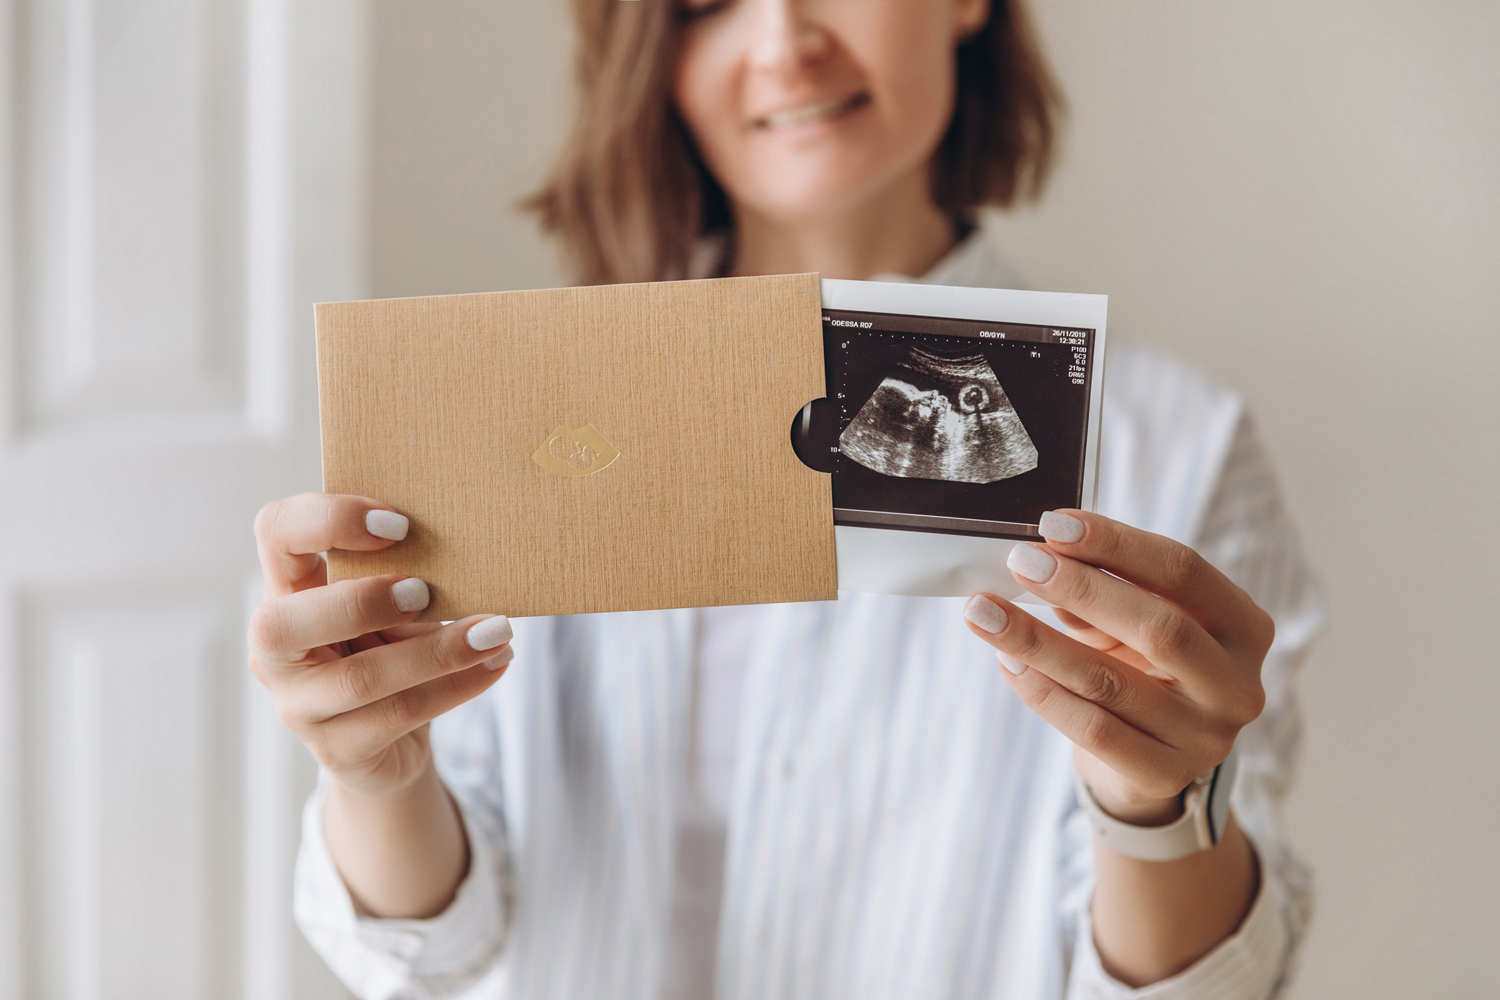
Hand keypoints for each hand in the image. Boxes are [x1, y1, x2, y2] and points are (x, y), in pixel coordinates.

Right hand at [249, 493, 513, 798]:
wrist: (390, 742)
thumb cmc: (389, 649)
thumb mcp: (390, 608)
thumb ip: (403, 577)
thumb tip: (468, 557)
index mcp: (286, 591)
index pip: (275, 532)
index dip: (328, 520)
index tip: (399, 525)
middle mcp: (274, 651)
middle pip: (283, 623)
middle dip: (362, 601)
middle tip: (425, 592)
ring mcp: (299, 707)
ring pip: (361, 677)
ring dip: (439, 650)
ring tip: (496, 630)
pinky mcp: (338, 750)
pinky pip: (400, 714)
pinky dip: (457, 686)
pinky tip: (495, 663)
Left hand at [962, 510, 1273, 823]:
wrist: (1153, 762)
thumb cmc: (1144, 670)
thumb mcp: (1135, 626)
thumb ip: (1103, 596)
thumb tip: (1044, 563)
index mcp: (1243, 627)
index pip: (1183, 571)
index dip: (1117, 544)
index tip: (1053, 524)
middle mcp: (1238, 685)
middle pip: (1160, 626)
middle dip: (1081, 588)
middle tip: (1019, 562)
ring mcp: (1206, 737)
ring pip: (1110, 681)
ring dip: (1037, 641)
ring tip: (983, 612)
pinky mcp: (1163, 776)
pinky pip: (1091, 728)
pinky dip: (1042, 692)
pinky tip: (1007, 663)